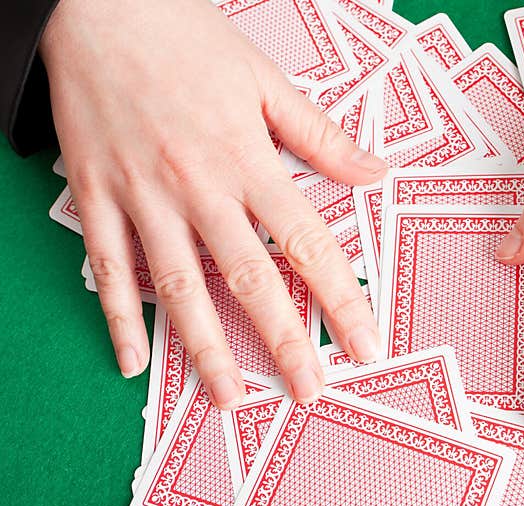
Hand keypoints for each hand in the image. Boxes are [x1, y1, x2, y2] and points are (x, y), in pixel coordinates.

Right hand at [39, 0, 386, 406]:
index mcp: (248, 159)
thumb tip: (377, 175)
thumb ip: (321, 138)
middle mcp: (198, 186)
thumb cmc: (187, 38)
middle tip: (309, 392)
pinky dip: (118, 318)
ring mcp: (142, 195)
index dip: (342, 300)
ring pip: (180, 287)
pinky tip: (134, 362)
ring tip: (231, 399)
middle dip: (284, 342)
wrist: (99, 4)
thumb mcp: (266, 81)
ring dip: (207, 349)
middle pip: (249, 280)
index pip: (308, 244)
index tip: (366, 346)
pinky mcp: (97, 196)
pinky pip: (109, 268)